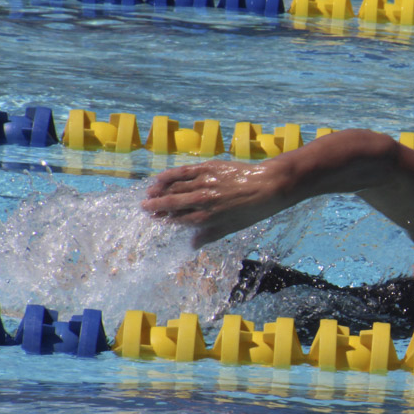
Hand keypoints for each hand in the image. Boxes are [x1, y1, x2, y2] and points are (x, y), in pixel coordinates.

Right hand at [142, 159, 288, 246]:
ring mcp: (204, 183)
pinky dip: (169, 175)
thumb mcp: (232, 227)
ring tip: (149, 194)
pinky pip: (183, 171)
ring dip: (159, 191)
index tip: (157, 219)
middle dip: (156, 206)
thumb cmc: (252, 210)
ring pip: (174, 187)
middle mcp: (202, 200)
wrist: (269, 185)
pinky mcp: (208, 168)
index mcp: (208, 217)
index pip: (179, 219)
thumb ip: (209, 235)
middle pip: (172, 203)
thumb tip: (191, 245)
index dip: (166, 219)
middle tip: (144, 207)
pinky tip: (160, 178)